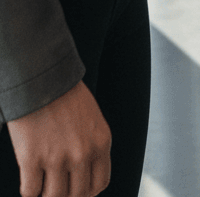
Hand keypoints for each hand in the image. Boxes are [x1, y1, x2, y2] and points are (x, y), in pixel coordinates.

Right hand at [6, 82, 110, 196]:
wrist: (44, 81)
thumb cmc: (68, 99)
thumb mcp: (93, 121)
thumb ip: (93, 146)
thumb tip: (84, 175)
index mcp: (101, 143)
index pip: (100, 183)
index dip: (88, 192)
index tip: (77, 190)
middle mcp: (82, 154)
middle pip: (77, 194)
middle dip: (67, 195)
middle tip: (57, 188)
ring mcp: (57, 158)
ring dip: (47, 195)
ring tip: (43, 186)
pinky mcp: (32, 160)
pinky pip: (30, 191)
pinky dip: (29, 191)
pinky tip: (30, 180)